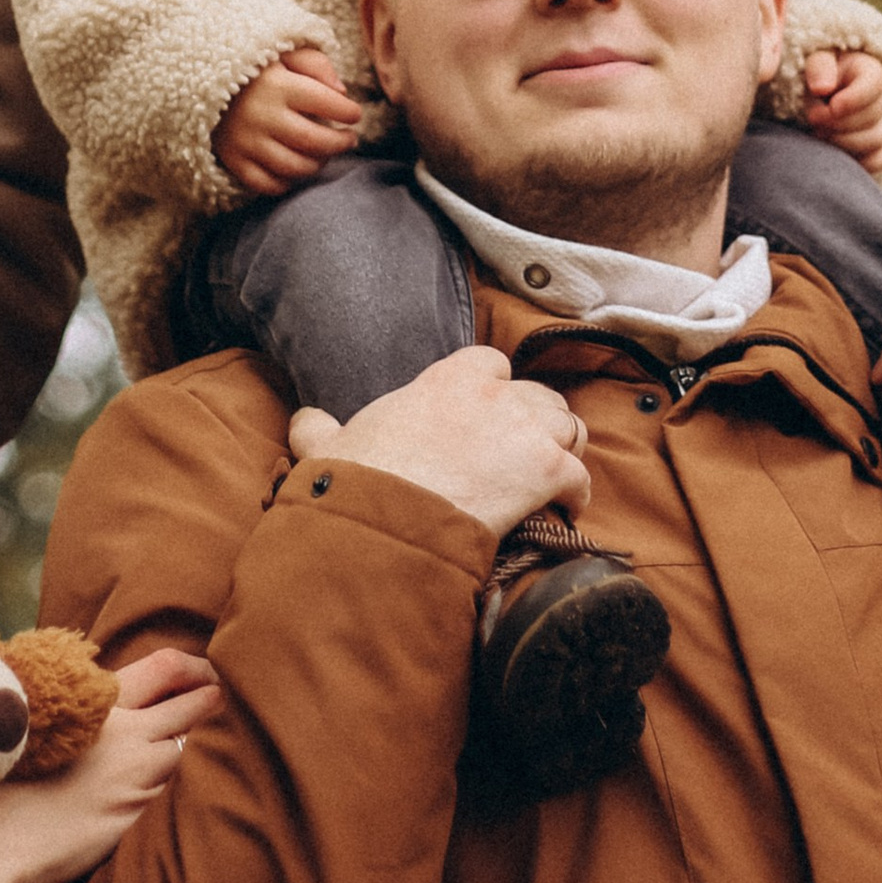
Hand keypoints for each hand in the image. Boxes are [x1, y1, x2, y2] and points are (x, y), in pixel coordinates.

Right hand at [0, 647, 218, 882]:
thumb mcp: (35, 722)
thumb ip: (76, 709)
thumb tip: (104, 704)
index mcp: (100, 702)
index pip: (166, 668)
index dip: (196, 670)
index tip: (209, 675)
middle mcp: (129, 733)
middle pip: (190, 711)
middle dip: (211, 704)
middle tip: (220, 702)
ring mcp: (138, 777)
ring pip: (181, 756)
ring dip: (187, 755)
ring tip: (190, 757)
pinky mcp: (139, 816)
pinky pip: (167, 797)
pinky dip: (171, 793)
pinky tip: (163, 799)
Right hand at [215, 46, 363, 194]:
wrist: (195, 78)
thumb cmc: (251, 66)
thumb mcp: (282, 52)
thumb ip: (315, 64)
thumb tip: (342, 92)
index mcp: (278, 86)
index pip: (328, 104)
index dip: (349, 112)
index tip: (354, 114)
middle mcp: (263, 117)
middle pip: (316, 142)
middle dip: (341, 143)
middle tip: (349, 139)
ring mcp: (246, 142)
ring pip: (295, 167)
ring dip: (318, 163)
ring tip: (324, 153)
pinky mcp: (233, 160)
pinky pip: (267, 184)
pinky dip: (286, 182)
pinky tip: (295, 169)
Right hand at [287, 345, 590, 539]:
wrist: (386, 518)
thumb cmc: (358, 481)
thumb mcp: (327, 446)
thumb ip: (317, 428)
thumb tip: (302, 421)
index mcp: (447, 379)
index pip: (489, 363)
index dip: (494, 388)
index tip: (490, 412)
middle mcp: (492, 394)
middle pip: (537, 394)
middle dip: (537, 419)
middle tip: (528, 449)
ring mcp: (523, 430)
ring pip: (567, 426)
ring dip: (564, 450)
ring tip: (555, 475)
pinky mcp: (545, 470)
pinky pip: (579, 475)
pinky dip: (576, 492)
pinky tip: (567, 508)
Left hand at [802, 47, 881, 176]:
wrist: (820, 91)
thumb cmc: (818, 73)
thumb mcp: (816, 60)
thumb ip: (819, 67)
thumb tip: (822, 88)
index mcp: (871, 71)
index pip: (874, 85)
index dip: (853, 99)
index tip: (831, 106)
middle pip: (872, 118)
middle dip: (838, 122)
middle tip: (812, 119)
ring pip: (876, 141)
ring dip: (842, 142)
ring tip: (818, 133)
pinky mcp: (878, 147)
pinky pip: (879, 160)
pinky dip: (858, 161)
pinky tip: (836, 153)